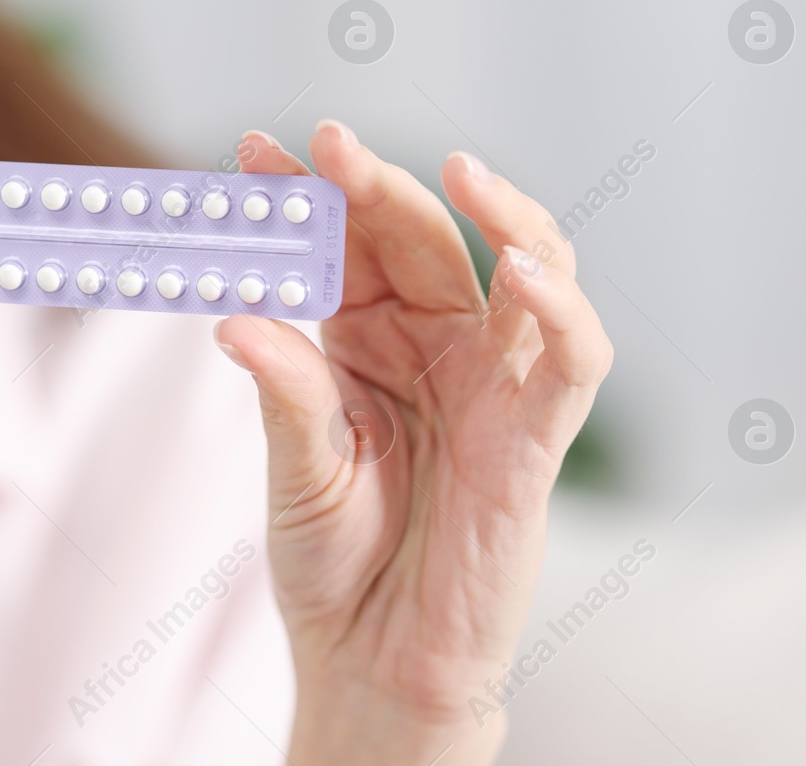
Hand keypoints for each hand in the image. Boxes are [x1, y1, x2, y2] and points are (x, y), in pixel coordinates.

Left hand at [214, 120, 612, 765]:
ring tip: (459, 172)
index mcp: (366, 340)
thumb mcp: (296, 470)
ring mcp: (492, 385)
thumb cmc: (332, 562)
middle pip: (424, 237)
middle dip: (380, 185)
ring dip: (501, 215)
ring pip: (527, 269)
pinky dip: (564, 312)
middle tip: (334, 143)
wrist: (374, 663)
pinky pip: (571, 362)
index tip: (253, 149)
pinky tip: (527, 271)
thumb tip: (234, 319)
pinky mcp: (535, 439)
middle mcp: (435, 346)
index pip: (346, 243)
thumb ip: (283, 393)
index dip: (307, 194)